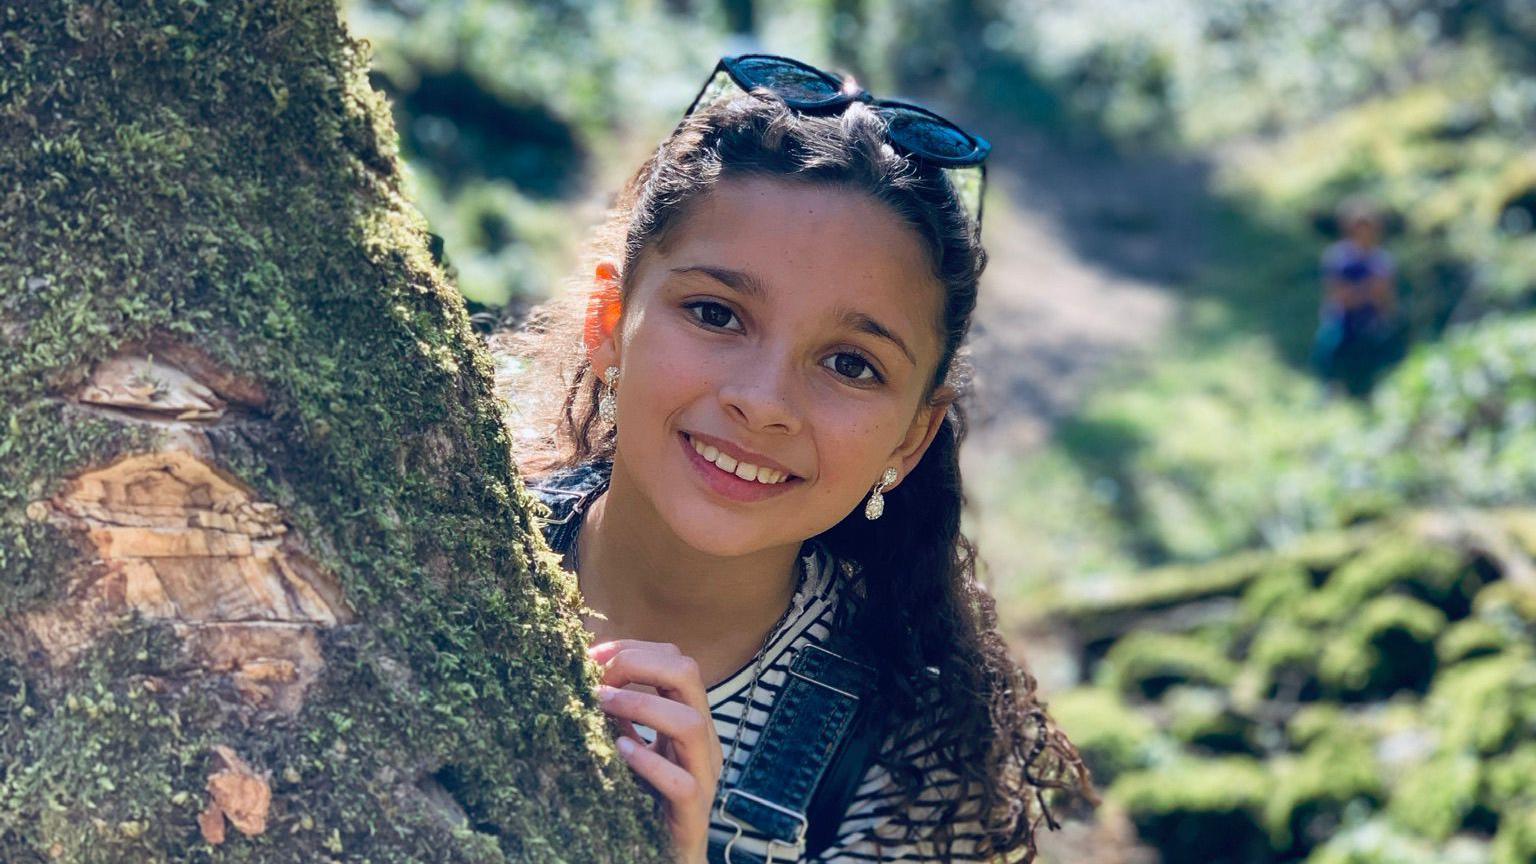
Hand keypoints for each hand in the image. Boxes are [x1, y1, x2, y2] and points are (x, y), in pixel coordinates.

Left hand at [589, 640, 721, 863]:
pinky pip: (681, 783)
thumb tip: (583, 674)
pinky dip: (650, 762)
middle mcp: (702, 741)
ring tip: (602, 704)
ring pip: (691, 723)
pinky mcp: (692, 813)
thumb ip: (620, 715)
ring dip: (641, 705)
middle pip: (689, 675)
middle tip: (598, 677)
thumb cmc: (644, 797)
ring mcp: (702, 776)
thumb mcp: (632, 745)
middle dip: (639, 664)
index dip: (633, 649)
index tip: (592, 656)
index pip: (675, 661)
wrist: (663, 855)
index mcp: (689, 719)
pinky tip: (621, 750)